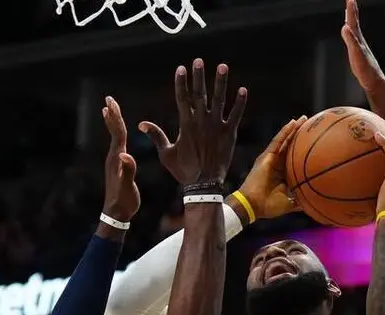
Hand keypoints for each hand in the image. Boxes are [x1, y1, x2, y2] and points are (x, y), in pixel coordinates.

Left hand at [101, 96, 139, 221]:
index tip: (111, 102)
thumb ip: (128, 171)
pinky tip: (118, 135)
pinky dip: (117, 135)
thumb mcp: (127, 187)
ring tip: (109, 111)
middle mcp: (114, 157)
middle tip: (109, 99)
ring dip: (113, 123)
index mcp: (117, 159)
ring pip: (114, 137)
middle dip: (112, 115)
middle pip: (114, 132)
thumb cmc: (123, 201)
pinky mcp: (117, 167)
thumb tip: (125, 155)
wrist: (116, 213)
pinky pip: (117, 145)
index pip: (118, 134)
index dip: (116, 117)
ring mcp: (114, 162)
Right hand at [139, 59, 246, 185]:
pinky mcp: (229, 134)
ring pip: (219, 99)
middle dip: (199, 76)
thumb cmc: (184, 171)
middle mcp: (201, 122)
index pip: (182, 98)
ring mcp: (216, 126)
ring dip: (220, 82)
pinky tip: (243, 90)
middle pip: (199, 94)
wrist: (204, 184)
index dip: (181, 82)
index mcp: (186, 125)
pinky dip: (239, 103)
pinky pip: (235, 115)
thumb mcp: (166, 154)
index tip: (181, 68)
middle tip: (199, 61)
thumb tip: (141, 124)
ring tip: (222, 66)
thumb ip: (156, 136)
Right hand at [237, 116, 305, 219]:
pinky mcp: (266, 156)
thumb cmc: (270, 206)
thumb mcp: (290, 203)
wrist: (254, 206)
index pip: (296, 158)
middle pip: (292, 146)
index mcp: (284, 174)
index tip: (318, 144)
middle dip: (301, 136)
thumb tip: (315, 204)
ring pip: (285, 140)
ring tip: (304, 119)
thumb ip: (301, 201)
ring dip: (294, 129)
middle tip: (313, 125)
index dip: (305, 150)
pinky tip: (294, 122)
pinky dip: (285, 131)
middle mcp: (278, 164)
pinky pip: (277, 141)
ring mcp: (272, 159)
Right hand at [341, 0, 384, 95]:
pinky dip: (351, 32)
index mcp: (357, 39)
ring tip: (348, 13)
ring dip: (351, 20)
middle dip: (351, 10)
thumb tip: (345, 26)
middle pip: (354, 22)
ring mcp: (359, 46)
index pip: (352, 21)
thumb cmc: (365, 69)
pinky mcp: (359, 53)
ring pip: (354, 29)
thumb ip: (351, 40)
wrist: (374, 81)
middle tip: (350, 0)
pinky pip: (353, 38)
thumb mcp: (356, 54)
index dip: (350, 10)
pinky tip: (350, 33)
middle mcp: (359, 41)